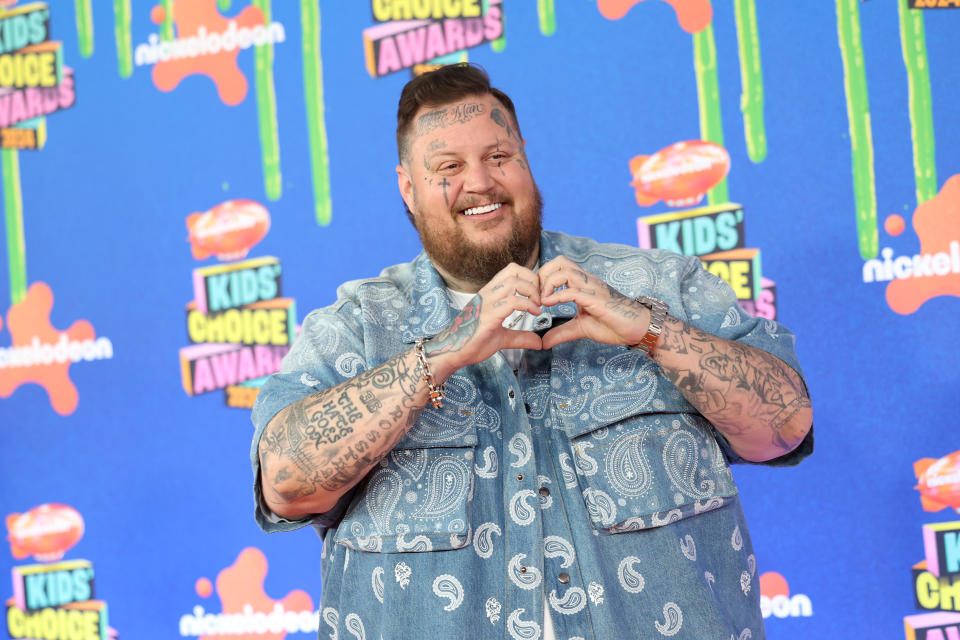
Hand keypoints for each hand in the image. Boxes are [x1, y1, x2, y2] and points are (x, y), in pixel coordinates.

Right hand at [424, 263, 543, 377]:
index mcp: (490, 293)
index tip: (538, 295)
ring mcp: (487, 302)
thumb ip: (520, 337)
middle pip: (515, 270)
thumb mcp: (502, 338)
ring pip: (514, 282)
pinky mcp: (488, 315)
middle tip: (541, 299)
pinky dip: (528, 305)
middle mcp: (488, 293)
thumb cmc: (471, 342)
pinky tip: (534, 314)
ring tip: (538, 307)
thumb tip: (539, 342)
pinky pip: (512, 302)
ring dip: (532, 292)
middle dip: (534, 281)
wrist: (452, 352)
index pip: (512, 270)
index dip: (530, 278)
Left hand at [538, 255, 651, 349]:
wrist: (637, 328)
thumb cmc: (612, 324)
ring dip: (548, 284)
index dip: (543, 277)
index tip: (537, 296)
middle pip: (559, 261)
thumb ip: (561, 332)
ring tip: (544, 302)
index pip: (558, 266)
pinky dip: (557, 296)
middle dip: (543, 275)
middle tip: (538, 295)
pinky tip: (550, 305)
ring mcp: (592, 288)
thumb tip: (543, 342)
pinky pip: (573, 291)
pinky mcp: (596, 299)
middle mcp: (586, 281)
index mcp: (581, 284)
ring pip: (564, 270)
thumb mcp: (580, 328)